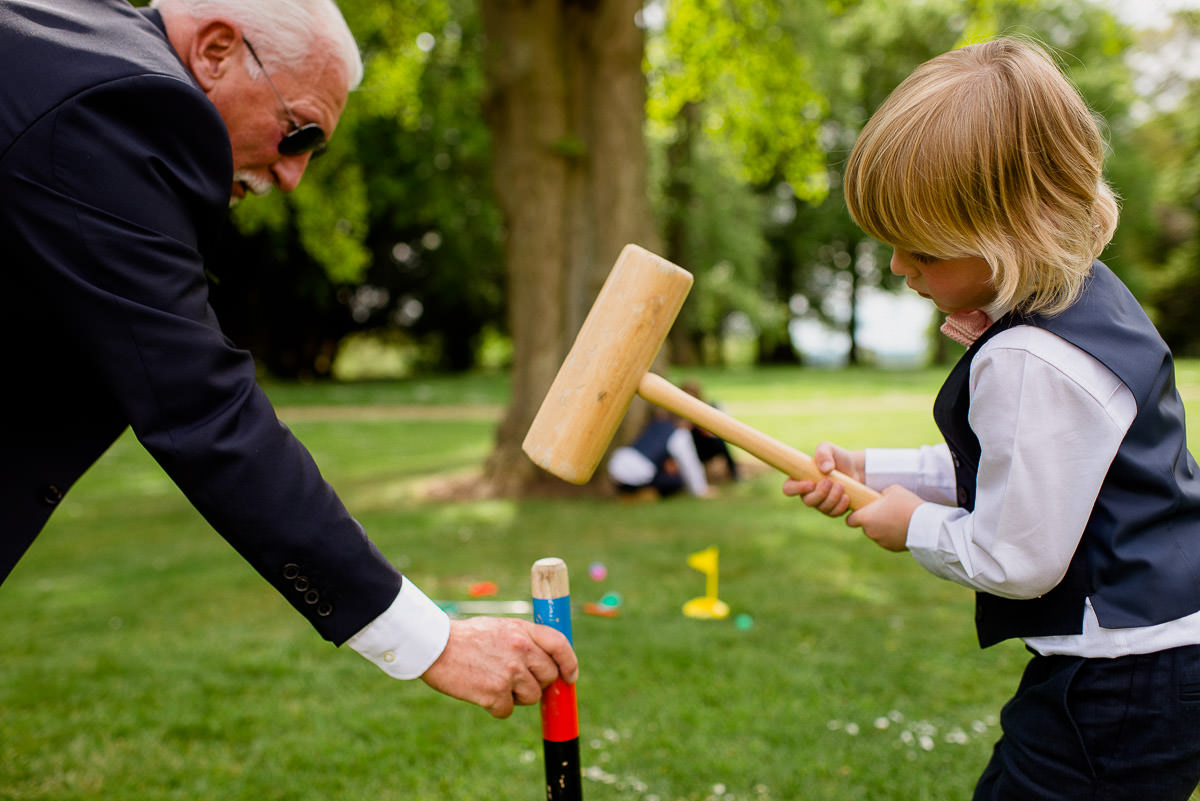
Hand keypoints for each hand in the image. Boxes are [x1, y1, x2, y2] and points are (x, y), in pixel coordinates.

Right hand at [420, 617, 578, 718]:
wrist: (434, 647)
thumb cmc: (465, 638)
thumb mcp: (500, 627)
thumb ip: (523, 640)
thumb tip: (545, 661)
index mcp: (523, 630)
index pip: (560, 645)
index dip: (569, 663)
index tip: (570, 677)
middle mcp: (521, 649)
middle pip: (549, 676)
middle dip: (537, 683)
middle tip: (516, 681)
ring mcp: (509, 672)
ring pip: (531, 697)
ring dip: (516, 697)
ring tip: (494, 684)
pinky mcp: (495, 693)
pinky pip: (508, 710)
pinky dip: (496, 707)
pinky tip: (480, 693)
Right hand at [781, 442, 865, 516]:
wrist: (855, 468)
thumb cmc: (837, 457)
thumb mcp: (828, 448)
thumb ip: (823, 454)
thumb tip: (825, 469)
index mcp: (800, 479)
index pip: (788, 489)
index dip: (797, 489)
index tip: (811, 483)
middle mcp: (807, 493)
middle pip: (807, 501)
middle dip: (820, 493)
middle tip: (830, 481)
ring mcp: (820, 503)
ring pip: (822, 508)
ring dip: (832, 498)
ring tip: (841, 485)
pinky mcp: (832, 509)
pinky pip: (833, 513)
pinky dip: (840, 506)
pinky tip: (846, 496)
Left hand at [846, 484, 922, 551]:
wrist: (925, 524)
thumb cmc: (906, 504)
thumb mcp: (893, 490)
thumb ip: (882, 494)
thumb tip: (882, 497)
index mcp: (865, 518)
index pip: (850, 520)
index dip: (854, 515)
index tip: (862, 510)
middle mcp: (870, 532)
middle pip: (865, 527)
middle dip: (872, 520)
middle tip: (885, 512)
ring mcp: (881, 542)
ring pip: (877, 534)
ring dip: (883, 528)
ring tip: (897, 519)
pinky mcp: (892, 548)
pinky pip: (888, 540)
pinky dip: (892, 535)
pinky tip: (903, 527)